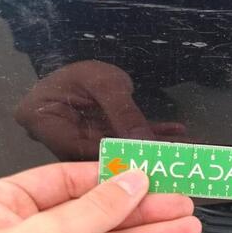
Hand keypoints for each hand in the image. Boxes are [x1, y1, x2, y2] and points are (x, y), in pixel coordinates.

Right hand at [15, 60, 186, 159]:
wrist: (74, 71)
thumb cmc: (78, 72)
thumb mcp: (104, 83)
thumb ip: (123, 113)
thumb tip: (145, 142)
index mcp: (44, 125)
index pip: (83, 151)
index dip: (119, 159)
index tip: (153, 160)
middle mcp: (60, 145)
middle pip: (101, 159)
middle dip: (143, 158)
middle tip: (178, 159)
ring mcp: (81, 149)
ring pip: (119, 155)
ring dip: (153, 150)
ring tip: (186, 148)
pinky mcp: (100, 148)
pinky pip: (126, 146)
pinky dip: (149, 140)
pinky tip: (177, 136)